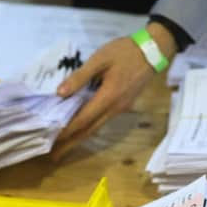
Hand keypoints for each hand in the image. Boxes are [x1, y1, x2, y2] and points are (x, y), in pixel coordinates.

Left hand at [51, 22, 176, 160]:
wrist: (155, 49)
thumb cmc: (125, 52)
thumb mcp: (100, 59)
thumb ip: (80, 76)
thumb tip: (60, 93)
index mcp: (108, 97)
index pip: (83, 119)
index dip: (66, 130)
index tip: (51, 140)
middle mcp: (115, 108)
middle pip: (89, 131)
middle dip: (71, 144)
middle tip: (54, 156)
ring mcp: (120, 109)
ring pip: (96, 128)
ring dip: (79, 138)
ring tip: (63, 147)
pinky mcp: (122, 106)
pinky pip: (102, 121)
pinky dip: (88, 128)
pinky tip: (79, 130)